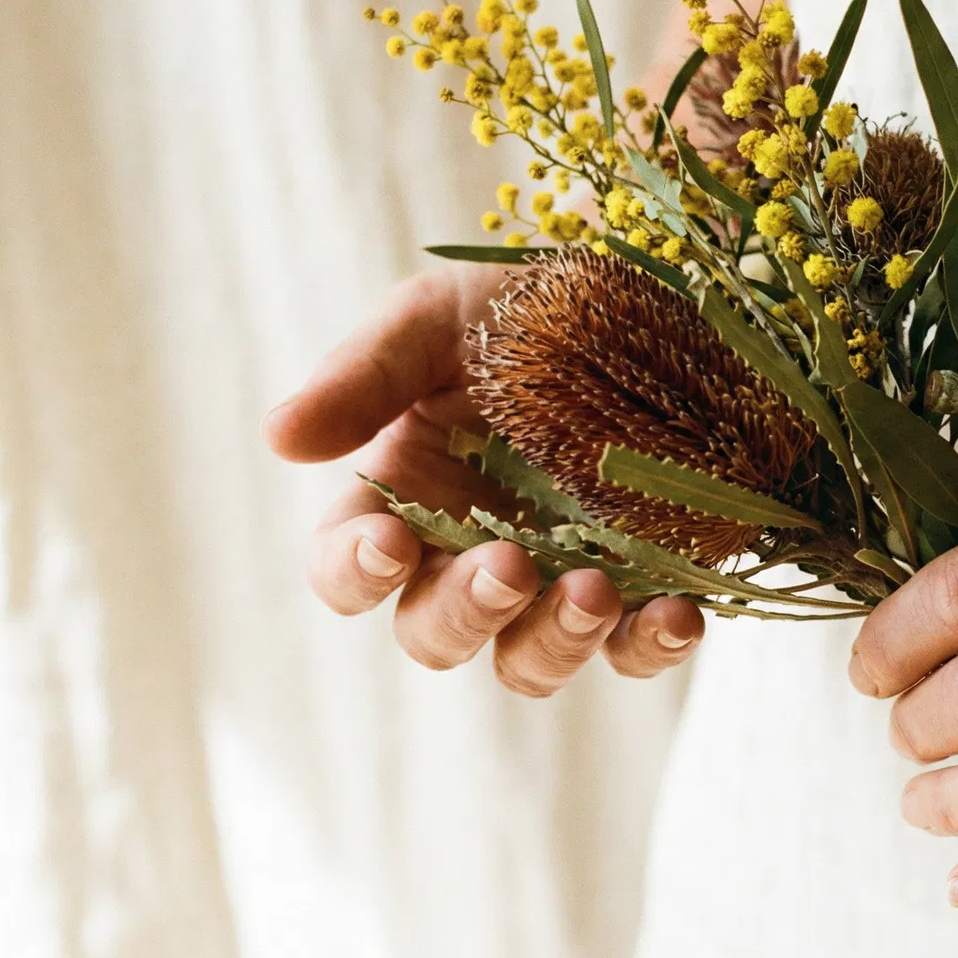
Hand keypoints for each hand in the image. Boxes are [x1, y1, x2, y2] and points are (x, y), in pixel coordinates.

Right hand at [264, 266, 703, 691]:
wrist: (647, 294)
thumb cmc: (521, 306)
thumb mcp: (441, 315)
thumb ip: (366, 372)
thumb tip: (280, 438)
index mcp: (403, 494)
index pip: (347, 565)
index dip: (356, 570)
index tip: (391, 542)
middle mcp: (469, 555)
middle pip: (435, 632)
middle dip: (465, 611)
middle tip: (509, 567)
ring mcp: (556, 580)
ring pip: (529, 662)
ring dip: (555, 642)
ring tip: (594, 592)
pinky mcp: (642, 589)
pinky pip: (635, 650)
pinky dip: (652, 645)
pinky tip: (678, 616)